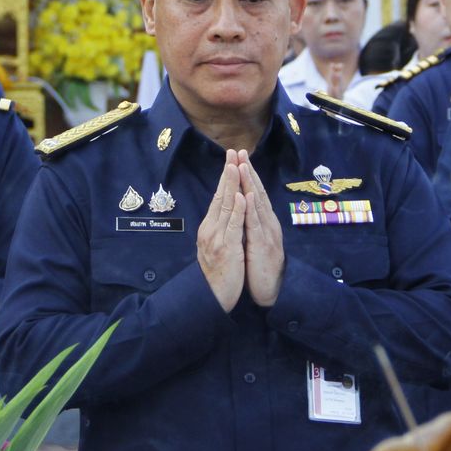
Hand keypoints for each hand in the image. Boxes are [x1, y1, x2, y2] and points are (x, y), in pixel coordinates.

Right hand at [197, 150, 246, 311]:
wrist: (212, 297)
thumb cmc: (217, 274)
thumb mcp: (217, 247)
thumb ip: (220, 230)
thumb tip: (224, 213)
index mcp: (210, 228)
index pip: (218, 198)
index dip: (225, 178)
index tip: (231, 160)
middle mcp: (210, 229)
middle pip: (220, 197)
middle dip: (227, 174)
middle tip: (232, 153)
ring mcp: (217, 238)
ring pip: (225, 206)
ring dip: (231, 185)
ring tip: (236, 166)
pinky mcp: (226, 248)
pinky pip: (233, 225)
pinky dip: (237, 209)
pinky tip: (240, 195)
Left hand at [237, 152, 283, 306]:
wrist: (270, 291)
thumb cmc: (261, 267)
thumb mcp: (254, 242)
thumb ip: (251, 225)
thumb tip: (244, 208)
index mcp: (263, 223)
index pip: (254, 195)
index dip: (247, 176)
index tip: (239, 158)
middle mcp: (267, 224)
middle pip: (257, 194)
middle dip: (249, 172)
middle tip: (240, 152)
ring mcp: (267, 233)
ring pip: (257, 205)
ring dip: (251, 184)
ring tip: (243, 166)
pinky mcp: (263, 246)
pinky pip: (256, 225)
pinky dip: (252, 209)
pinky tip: (248, 196)